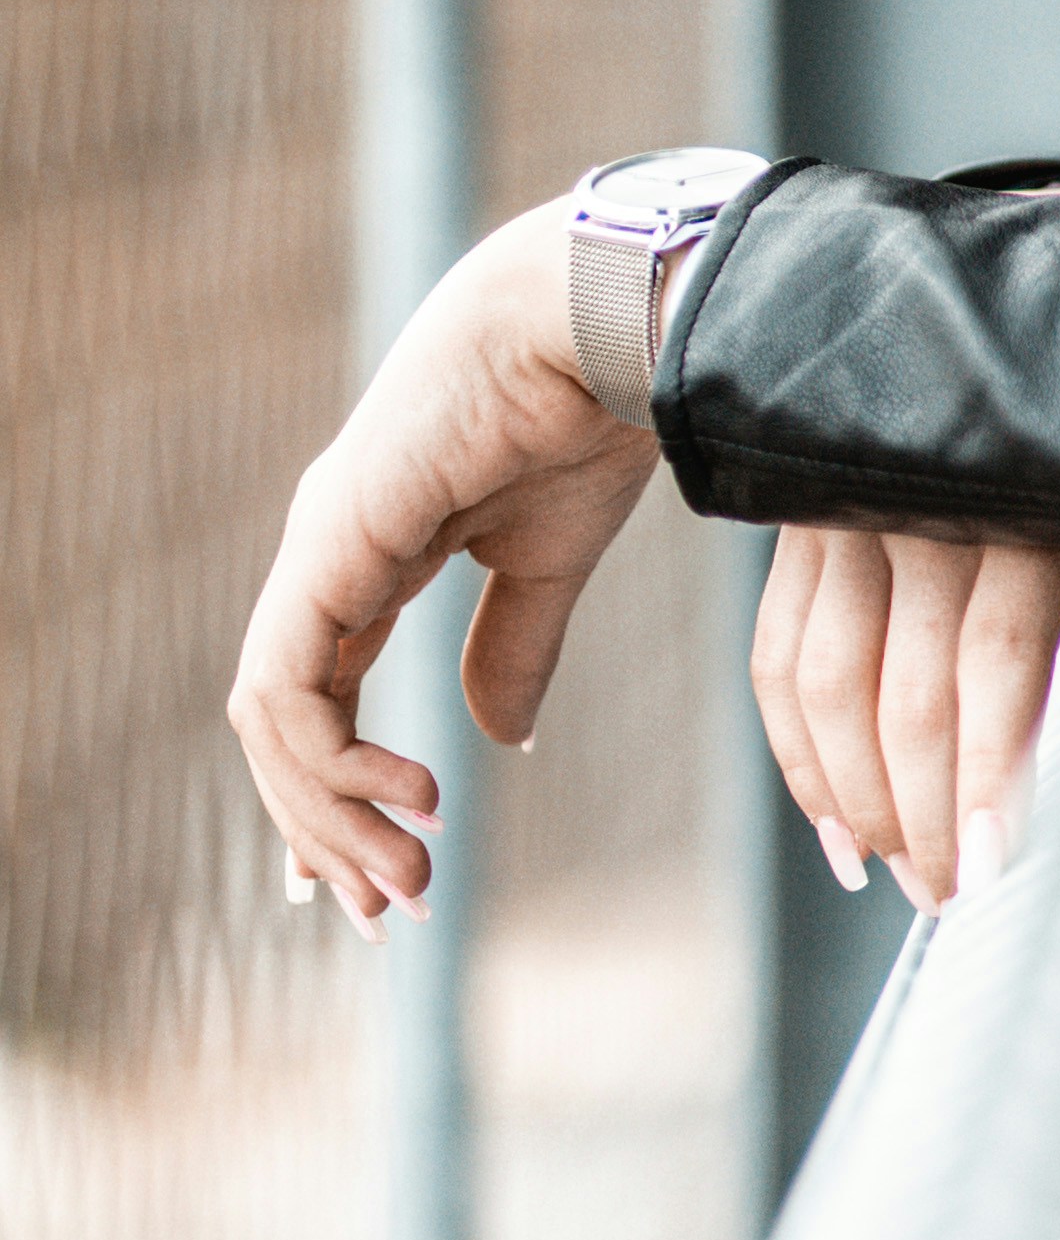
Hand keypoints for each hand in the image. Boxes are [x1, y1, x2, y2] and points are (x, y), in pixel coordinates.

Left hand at [228, 200, 655, 921]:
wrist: (604, 326)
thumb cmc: (590, 415)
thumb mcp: (550, 565)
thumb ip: (516, 649)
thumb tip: (498, 738)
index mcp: (370, 558)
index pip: (317, 699)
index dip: (337, 800)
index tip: (390, 884)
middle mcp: (327, 559)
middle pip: (285, 728)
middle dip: (329, 835)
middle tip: (398, 913)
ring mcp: (318, 550)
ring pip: (274, 721)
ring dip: (331, 818)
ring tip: (415, 878)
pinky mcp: (330, 547)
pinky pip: (289, 685)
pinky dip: (331, 760)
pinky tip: (413, 793)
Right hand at [752, 524, 1059, 913]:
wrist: (953, 316)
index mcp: (1023, 501)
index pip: (996, 660)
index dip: (986, 771)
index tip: (990, 861)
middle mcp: (922, 511)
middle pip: (907, 696)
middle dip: (923, 817)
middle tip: (952, 895)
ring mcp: (847, 520)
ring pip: (829, 689)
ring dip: (858, 802)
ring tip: (898, 874)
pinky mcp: (798, 530)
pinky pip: (778, 658)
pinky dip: (800, 754)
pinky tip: (837, 825)